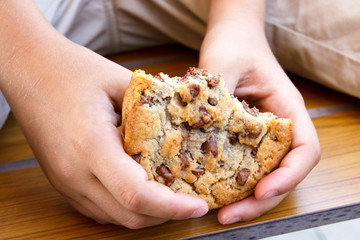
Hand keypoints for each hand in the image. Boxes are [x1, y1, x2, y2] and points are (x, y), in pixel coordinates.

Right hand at [1, 23, 207, 228]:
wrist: (28, 70)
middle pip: (129, 216)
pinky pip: (100, 209)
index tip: (197, 205)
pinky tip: (141, 191)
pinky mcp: (63, 182)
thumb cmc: (71, 70)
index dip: (172, 207)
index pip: (136, 195)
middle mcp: (75, 173)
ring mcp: (66, 182)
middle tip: (189, 201)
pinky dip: (126, 208)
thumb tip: (180, 126)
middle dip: (166, 215)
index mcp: (91, 145)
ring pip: (114, 218)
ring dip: (147, 213)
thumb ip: (152, 107)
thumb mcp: (119, 81)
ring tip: (170, 197)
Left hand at [199, 13, 320, 223]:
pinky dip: (231, 184)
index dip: (288, 176)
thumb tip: (196, 126)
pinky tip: (209, 192)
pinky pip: (243, 166)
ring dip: (245, 199)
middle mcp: (278, 127)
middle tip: (229, 215)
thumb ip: (215, 91)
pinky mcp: (241, 138)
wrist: (232, 37)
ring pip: (263, 175)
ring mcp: (260, 135)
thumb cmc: (235, 44)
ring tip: (219, 213)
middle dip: (261, 200)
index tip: (262, 190)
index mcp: (287, 109)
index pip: (305, 150)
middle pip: (283, 173)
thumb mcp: (225, 62)